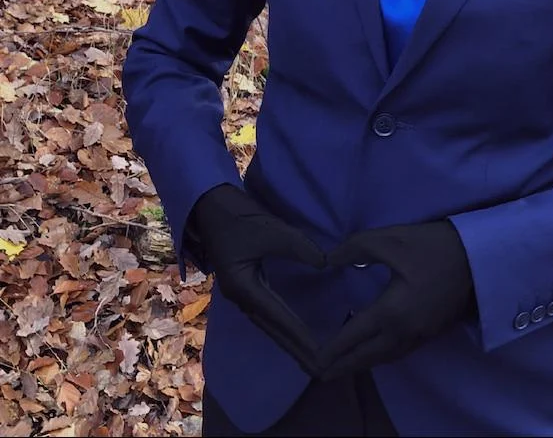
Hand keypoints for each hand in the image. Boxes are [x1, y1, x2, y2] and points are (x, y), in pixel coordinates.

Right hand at [189, 184, 325, 375]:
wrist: (208, 203)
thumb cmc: (237, 216)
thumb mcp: (271, 229)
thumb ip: (299, 247)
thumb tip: (325, 264)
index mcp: (243, 287)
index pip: (278, 317)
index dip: (299, 335)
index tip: (319, 353)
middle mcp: (239, 296)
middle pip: (271, 328)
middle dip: (294, 347)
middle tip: (318, 368)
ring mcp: (239, 291)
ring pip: (267, 322)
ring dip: (287, 338)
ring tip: (308, 356)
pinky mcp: (242, 282)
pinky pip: (264, 310)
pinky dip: (280, 323)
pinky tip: (291, 328)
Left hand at [319, 221, 474, 379]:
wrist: (480, 257)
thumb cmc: (433, 246)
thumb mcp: (390, 239)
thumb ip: (355, 248)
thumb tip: (329, 259)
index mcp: (391, 312)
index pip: (353, 336)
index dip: (332, 349)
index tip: (312, 360)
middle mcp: (404, 332)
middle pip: (367, 357)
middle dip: (342, 366)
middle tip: (320, 373)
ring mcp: (420, 336)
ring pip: (383, 358)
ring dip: (361, 364)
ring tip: (342, 365)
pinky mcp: (431, 333)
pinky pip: (397, 353)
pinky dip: (379, 357)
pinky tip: (372, 350)